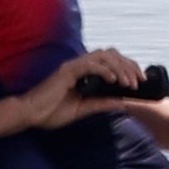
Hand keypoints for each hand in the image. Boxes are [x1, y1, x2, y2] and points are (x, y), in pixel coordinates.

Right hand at [18, 49, 149, 131]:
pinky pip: (90, 65)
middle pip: (111, 54)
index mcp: (83, 73)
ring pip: (103, 56)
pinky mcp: (67, 71)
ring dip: (120, 68)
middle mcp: (80, 66)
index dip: (127, 68)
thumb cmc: (50, 112)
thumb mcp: (82, 109)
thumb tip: (122, 102)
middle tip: (139, 81)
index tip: (139, 81)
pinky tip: (113, 81)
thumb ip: (101, 103)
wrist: (29, 115)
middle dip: (128, 65)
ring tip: (129, 83)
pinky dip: (105, 70)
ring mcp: (73, 66)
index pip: (110, 61)